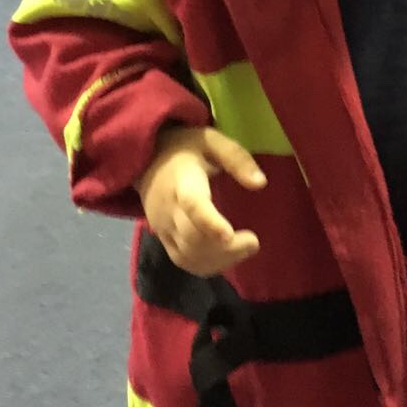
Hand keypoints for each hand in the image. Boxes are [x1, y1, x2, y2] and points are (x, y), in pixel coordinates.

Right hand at [137, 125, 265, 276]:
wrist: (146, 160)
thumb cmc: (185, 148)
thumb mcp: (212, 141)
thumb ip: (236, 159)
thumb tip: (260, 183)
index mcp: (181, 182)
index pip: (192, 205)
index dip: (209, 222)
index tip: (229, 235)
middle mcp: (168, 209)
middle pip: (192, 238)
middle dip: (225, 248)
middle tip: (254, 242)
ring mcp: (163, 227)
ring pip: (188, 255)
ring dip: (219, 260)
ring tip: (246, 249)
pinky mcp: (163, 239)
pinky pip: (183, 260)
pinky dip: (207, 265)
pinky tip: (227, 257)